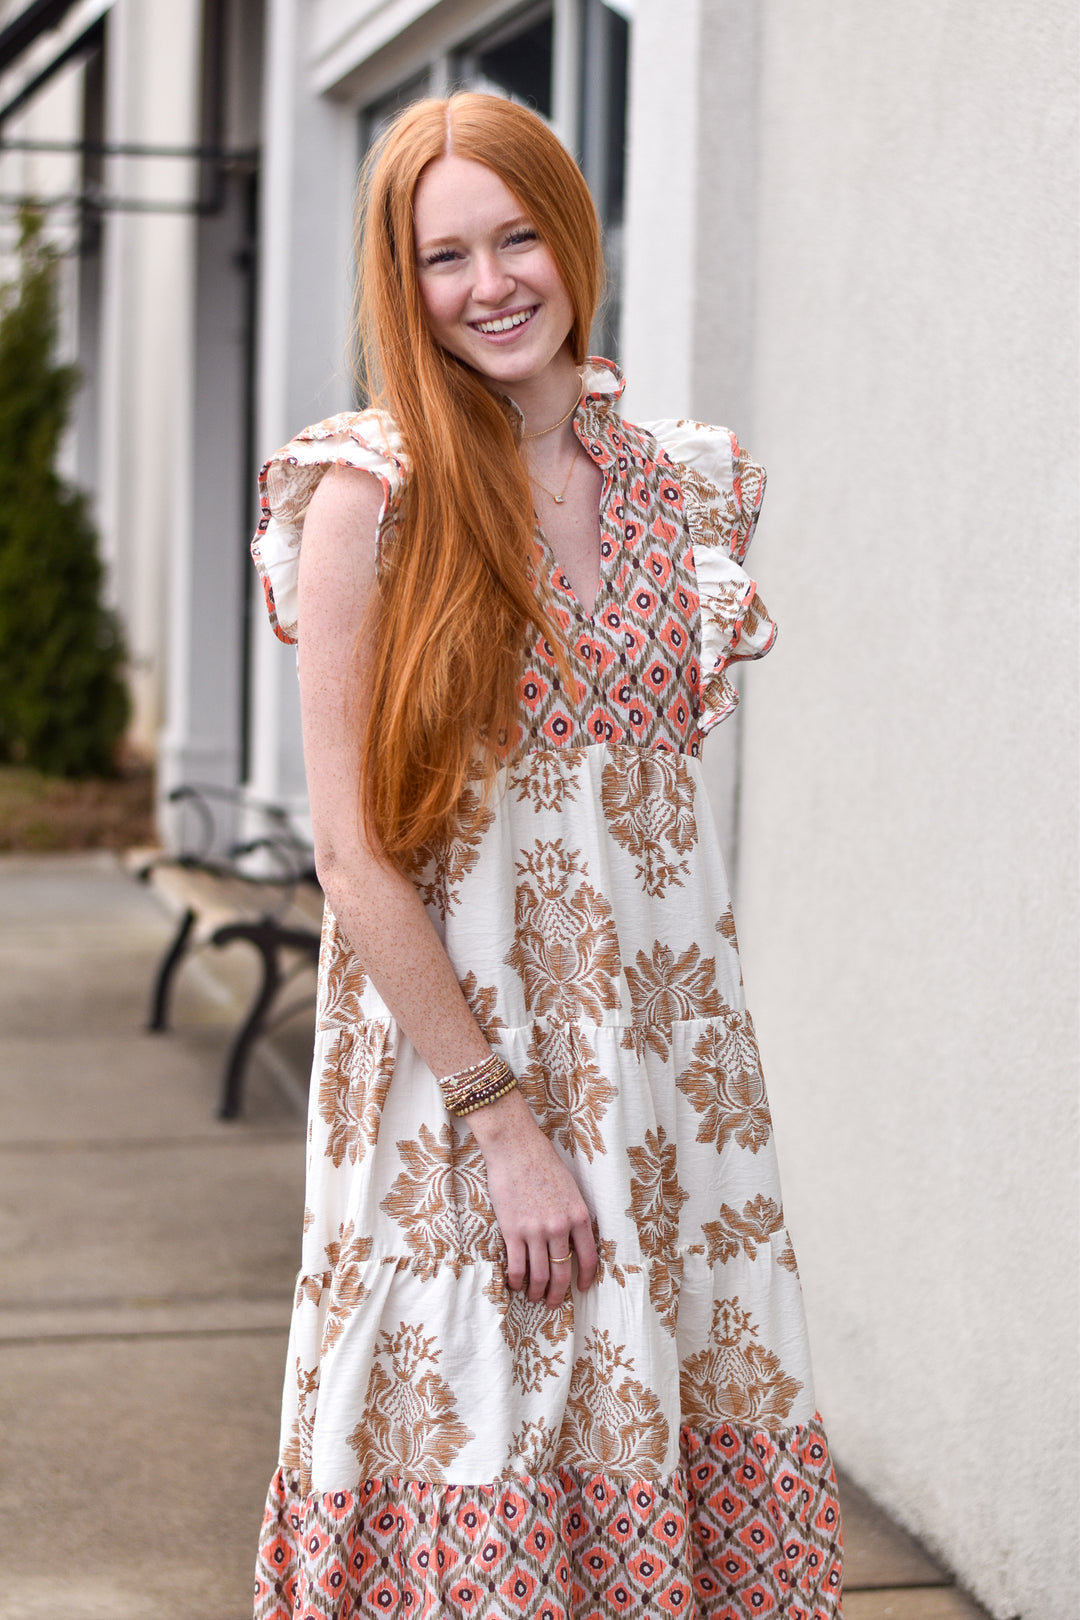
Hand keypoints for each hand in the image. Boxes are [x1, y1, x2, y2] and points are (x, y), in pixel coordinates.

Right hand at [468, 1088, 598, 1307]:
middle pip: (563, 1273)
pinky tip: (515, 1284)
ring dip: (537, 1292)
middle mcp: (559, 1227)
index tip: (582, 1288)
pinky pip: (516, 1266)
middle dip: (559, 1294)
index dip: (587, 1278)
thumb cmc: (543, 1163)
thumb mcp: (570, 1189)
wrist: (515, 1147)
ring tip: (534, 1297)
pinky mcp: (512, 1230)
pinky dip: (516, 1281)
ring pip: (539, 1275)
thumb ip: (574, 1216)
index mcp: (578, 1216)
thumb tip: (573, 1241)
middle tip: (555, 1304)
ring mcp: (535, 1231)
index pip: (589, 1258)